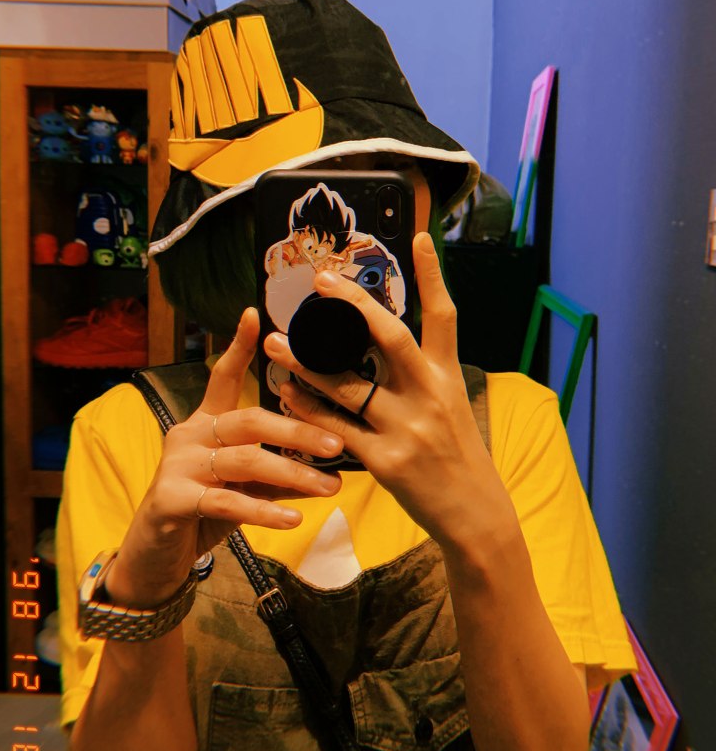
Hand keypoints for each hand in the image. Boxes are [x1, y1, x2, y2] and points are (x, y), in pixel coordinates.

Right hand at [110, 308, 343, 604]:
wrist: (156, 556)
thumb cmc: (204, 513)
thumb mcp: (246, 489)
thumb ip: (277, 472)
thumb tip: (327, 468)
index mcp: (206, 423)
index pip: (223, 377)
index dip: (238, 346)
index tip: (255, 314)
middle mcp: (190, 435)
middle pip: (249, 420)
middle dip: (297, 430)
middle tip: (337, 443)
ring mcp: (178, 466)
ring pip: (243, 460)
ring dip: (292, 474)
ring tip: (329, 487)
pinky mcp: (172, 499)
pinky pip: (226, 501)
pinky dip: (263, 510)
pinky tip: (293, 518)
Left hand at [263, 233, 513, 549]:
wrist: (475, 515)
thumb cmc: (458, 458)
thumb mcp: (451, 409)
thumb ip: (421, 378)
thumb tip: (382, 347)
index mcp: (447, 377)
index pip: (444, 317)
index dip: (433, 274)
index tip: (415, 235)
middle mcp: (431, 395)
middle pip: (390, 338)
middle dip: (352, 305)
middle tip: (318, 278)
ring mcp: (408, 428)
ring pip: (349, 385)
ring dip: (305, 362)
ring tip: (274, 343)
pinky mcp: (387, 461)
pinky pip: (337, 429)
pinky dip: (307, 410)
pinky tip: (286, 394)